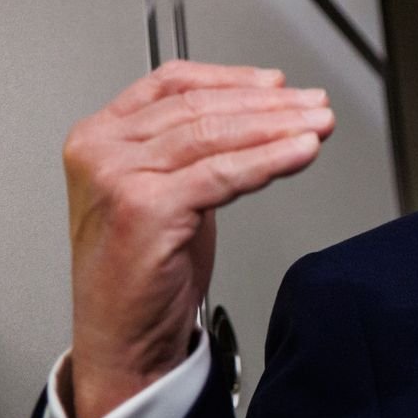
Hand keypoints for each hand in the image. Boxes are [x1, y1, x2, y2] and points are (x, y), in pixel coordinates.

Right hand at [61, 61, 333, 417]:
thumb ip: (194, 149)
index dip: (231, 78)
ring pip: (215, 135)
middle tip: (313, 105)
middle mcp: (102, 150)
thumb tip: (261, 112)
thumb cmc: (142, 272)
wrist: (124, 339)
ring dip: (278, 127)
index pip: (172, 84)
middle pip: (200, 107)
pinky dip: (269, 160)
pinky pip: (223, 174)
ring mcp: (119, 177)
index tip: (276, 84)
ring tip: (318, 125)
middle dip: (269, 104)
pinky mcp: (145, 208)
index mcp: (99, 136)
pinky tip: (300, 153)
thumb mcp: (165, 190)